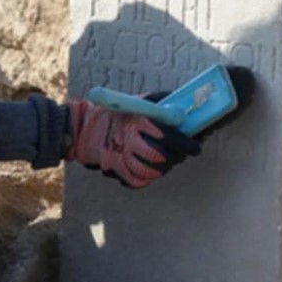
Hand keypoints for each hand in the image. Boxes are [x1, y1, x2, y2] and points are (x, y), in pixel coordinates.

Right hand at [64, 100, 200, 187]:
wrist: (85, 130)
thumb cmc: (118, 114)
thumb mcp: (138, 101)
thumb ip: (161, 102)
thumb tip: (185, 107)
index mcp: (136, 120)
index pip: (166, 134)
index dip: (184, 143)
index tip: (195, 147)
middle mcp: (129, 139)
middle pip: (161, 156)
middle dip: (177, 156)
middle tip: (185, 153)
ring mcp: (121, 157)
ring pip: (152, 171)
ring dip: (165, 167)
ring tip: (169, 160)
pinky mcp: (117, 171)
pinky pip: (139, 180)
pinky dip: (150, 176)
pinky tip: (154, 168)